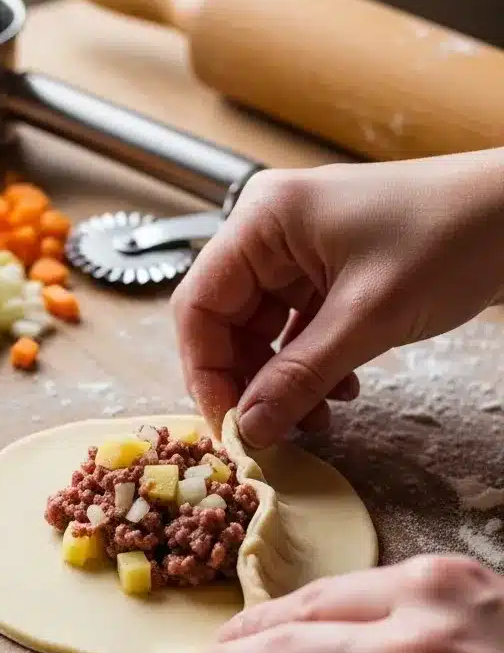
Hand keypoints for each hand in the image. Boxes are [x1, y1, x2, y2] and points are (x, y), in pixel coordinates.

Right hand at [171, 148, 503, 446]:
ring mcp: (296, 251)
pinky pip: (293, 328)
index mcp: (262, 221)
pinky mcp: (323, 270)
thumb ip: (299, 377)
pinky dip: (306, 364)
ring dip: (280, 380)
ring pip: (258, 330)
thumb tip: (248, 429)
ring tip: (314, 417)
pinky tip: (337, 390)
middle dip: (247, 380)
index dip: (205, 370)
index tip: (228, 423)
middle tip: (269, 430)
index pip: (199, 304)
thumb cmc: (452, 237)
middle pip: (224, 321)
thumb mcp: (368, 318)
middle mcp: (268, 232)